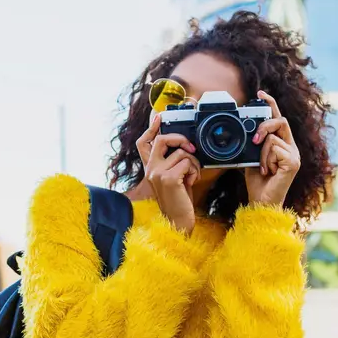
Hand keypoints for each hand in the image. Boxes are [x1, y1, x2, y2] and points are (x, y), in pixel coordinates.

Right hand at [136, 114, 200, 234]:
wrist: (178, 221)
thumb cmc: (179, 200)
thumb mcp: (175, 178)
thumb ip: (174, 163)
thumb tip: (185, 146)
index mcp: (150, 168)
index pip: (143, 143)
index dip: (151, 128)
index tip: (159, 117)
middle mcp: (150, 169)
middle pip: (163, 139)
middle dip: (181, 138)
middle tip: (191, 147)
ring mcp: (157, 173)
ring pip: (182, 153)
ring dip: (194, 163)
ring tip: (192, 176)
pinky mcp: (168, 178)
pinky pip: (187, 162)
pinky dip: (194, 171)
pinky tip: (191, 182)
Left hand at [245, 90, 300, 206]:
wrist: (262, 202)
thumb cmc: (258, 183)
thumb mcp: (252, 158)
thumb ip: (253, 144)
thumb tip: (248, 130)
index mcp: (283, 145)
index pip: (279, 119)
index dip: (271, 104)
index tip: (260, 93)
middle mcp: (291, 148)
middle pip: (281, 121)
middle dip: (265, 125)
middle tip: (254, 139)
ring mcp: (294, 155)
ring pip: (273, 138)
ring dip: (261, 154)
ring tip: (264, 168)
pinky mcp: (293, 162)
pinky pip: (274, 149)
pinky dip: (266, 160)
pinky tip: (269, 172)